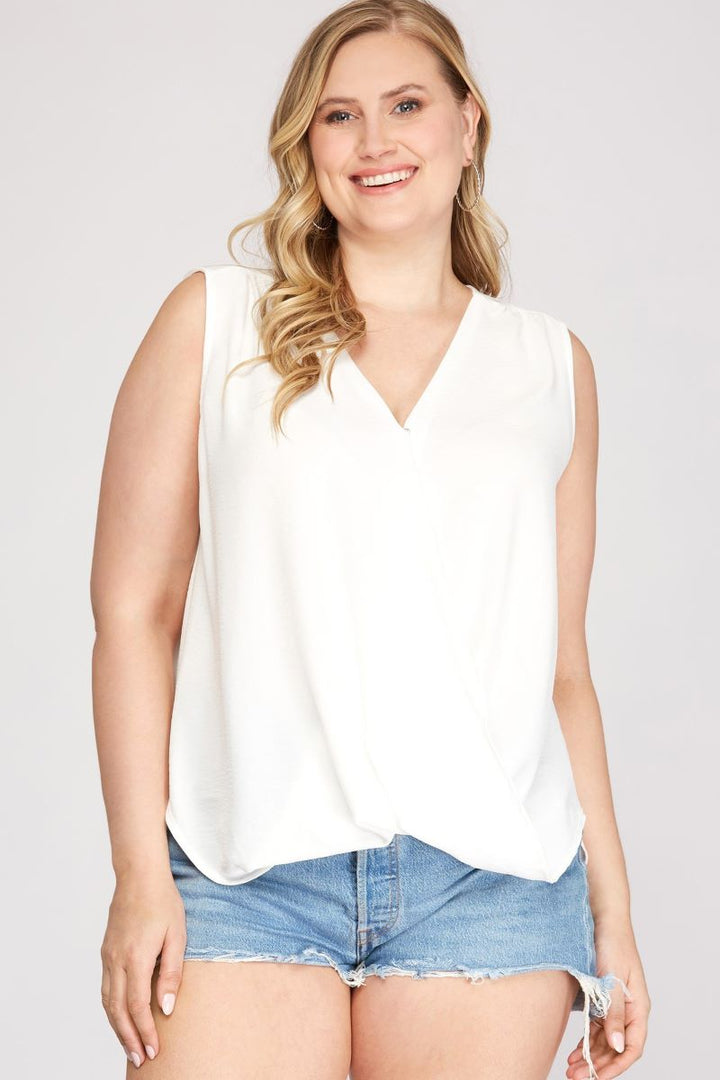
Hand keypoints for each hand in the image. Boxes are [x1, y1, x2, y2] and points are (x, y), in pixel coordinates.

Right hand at [100, 867, 186, 1067]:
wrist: (139, 876)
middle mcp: (116, 960)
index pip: (136, 1006)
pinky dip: (111, 1009)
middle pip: (117, 1010)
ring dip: (117, 1028)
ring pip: (107, 1002)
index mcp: (136, 957)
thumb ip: (171, 973)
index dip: (144, 1032)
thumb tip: (165, 1008)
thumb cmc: (163, 902)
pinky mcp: (106, 952)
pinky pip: (105, 988)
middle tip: (140, 1059)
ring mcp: (108, 957)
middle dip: (128, 1038)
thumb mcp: (177, 936)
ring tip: (130, 1046)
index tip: (153, 1051)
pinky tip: (121, 1018)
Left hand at [566, 921, 650, 1078]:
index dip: (617, 1065)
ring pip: (605, 1040)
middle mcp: (629, 1010)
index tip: (598, 1077)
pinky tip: (574, 1050)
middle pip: (616, 1048)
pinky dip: (587, 1040)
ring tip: (571, 1068)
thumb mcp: (612, 979)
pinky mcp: (602, 998)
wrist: (602, 918)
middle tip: (576, 1076)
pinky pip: (597, 1027)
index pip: (632, 1046)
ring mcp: (615, 1005)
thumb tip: (617, 1046)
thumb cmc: (612, 944)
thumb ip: (615, 1013)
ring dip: (590, 1055)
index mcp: (638, 1007)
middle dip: (598, 1065)